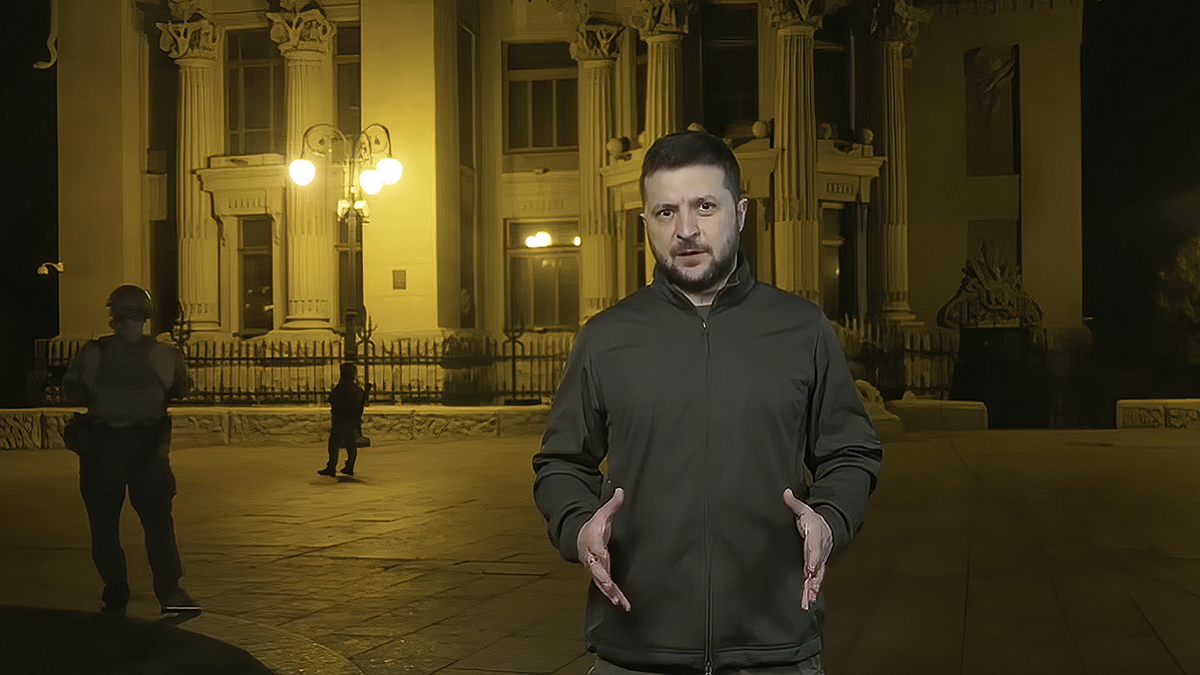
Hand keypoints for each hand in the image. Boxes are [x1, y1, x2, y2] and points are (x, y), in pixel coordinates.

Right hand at [576, 487, 630, 611]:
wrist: (579, 539)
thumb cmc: (593, 526)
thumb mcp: (602, 514)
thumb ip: (612, 504)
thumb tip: (620, 489)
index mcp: (594, 542)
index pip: (596, 548)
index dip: (599, 553)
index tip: (602, 557)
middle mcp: (594, 558)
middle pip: (597, 570)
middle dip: (603, 580)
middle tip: (610, 589)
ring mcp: (597, 569)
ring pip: (602, 584)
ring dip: (611, 594)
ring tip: (620, 603)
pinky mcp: (602, 576)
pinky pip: (607, 588)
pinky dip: (614, 597)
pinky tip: (623, 606)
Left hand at [783, 488, 832, 610]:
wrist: (828, 528)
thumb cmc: (812, 520)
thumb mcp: (804, 510)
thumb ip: (794, 503)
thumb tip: (785, 492)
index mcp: (816, 537)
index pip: (815, 549)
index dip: (814, 559)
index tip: (811, 568)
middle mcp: (819, 552)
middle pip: (818, 567)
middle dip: (815, 580)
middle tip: (811, 590)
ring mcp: (818, 561)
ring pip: (817, 577)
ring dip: (812, 590)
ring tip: (808, 602)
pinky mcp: (815, 568)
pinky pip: (814, 581)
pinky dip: (811, 591)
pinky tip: (807, 602)